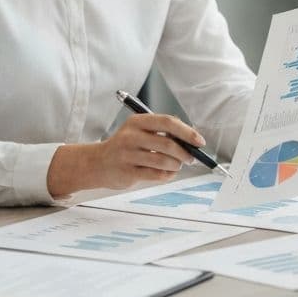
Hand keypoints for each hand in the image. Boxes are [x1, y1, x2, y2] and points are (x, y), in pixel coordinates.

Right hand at [47, 113, 205, 196]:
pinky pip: (155, 174)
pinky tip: (167, 173)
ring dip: (176, 165)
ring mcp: (127, 154)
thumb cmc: (126, 146)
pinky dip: (167, 175)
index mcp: (137, 121)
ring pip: (163, 160)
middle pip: (167, 143)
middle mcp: (131, 136)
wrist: (97, 163)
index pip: (168, 122)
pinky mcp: (126, 171)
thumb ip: (162, 132)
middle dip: (184, 152)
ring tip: (177, 165)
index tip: (199, 141)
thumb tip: (192, 138)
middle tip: (191, 158)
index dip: (187, 132)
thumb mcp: (140, 131)